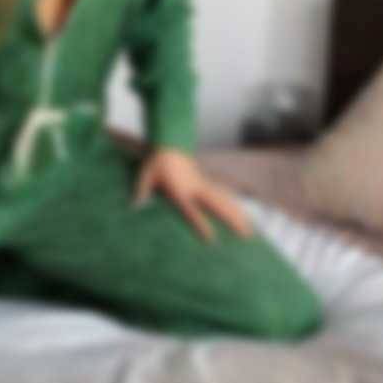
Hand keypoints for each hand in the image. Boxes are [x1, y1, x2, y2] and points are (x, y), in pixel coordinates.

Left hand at [132, 147, 252, 242]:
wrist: (169, 143)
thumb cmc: (156, 162)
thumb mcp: (145, 176)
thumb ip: (141, 191)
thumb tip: (132, 207)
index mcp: (180, 191)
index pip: (192, 211)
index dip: (201, 225)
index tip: (211, 239)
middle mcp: (196, 189)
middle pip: (218, 206)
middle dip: (231, 220)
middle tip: (245, 235)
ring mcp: (203, 185)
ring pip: (224, 201)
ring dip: (237, 214)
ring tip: (249, 230)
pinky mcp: (205, 182)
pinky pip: (222, 195)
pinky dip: (233, 205)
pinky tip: (241, 215)